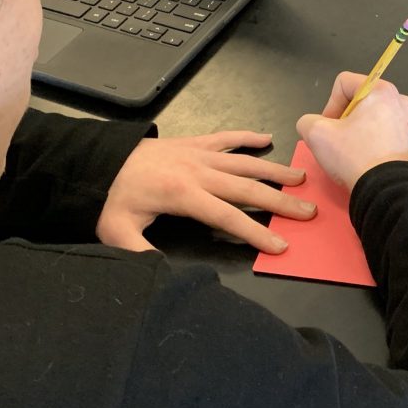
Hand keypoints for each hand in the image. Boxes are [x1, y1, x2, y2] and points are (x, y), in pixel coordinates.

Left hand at [96, 131, 315, 253]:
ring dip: (274, 171)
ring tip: (301, 179)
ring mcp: (197, 153)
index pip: (228, 216)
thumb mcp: (117, 230)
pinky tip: (267, 138)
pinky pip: (225, 137)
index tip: (280, 245)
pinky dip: (247, 137)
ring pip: (244, 162)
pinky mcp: (192, 142)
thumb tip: (160, 271)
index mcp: (183, 194)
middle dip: (280, 202)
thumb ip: (139, 252)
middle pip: (247, 188)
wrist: (98, 159)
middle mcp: (197, 171)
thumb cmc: (110, 197)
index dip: (255, 232)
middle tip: (309, 212)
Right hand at [297, 72, 407, 190]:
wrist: (386, 190)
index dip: (329, 105)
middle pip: (358, 100)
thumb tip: (315, 126)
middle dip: (342, 119)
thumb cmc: (353, 156)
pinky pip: (382, 131)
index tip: (327, 129)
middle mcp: (399, 99)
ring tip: (349, 151)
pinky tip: (363, 157)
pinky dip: (370, 140)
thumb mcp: (316, 134)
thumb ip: (307, 121)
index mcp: (380, 90)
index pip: (343, 83)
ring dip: (355, 130)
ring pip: (370, 116)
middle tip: (335, 141)